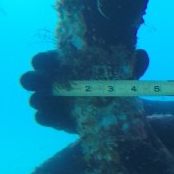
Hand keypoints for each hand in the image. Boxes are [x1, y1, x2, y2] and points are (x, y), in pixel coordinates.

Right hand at [20, 49, 149, 132]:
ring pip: (36, 99)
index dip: (42, 60)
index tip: (45, 63)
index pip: (46, 59)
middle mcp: (54, 81)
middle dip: (32, 79)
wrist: (119, 111)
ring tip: (43, 101)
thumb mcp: (125, 74)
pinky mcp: (56, 119)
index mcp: (65, 64)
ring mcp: (52, 101)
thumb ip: (133, 64)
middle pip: (32, 78)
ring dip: (38, 100)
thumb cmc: (115, 84)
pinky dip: (45, 118)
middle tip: (39, 82)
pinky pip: (43, 118)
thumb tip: (142, 55)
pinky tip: (50, 118)